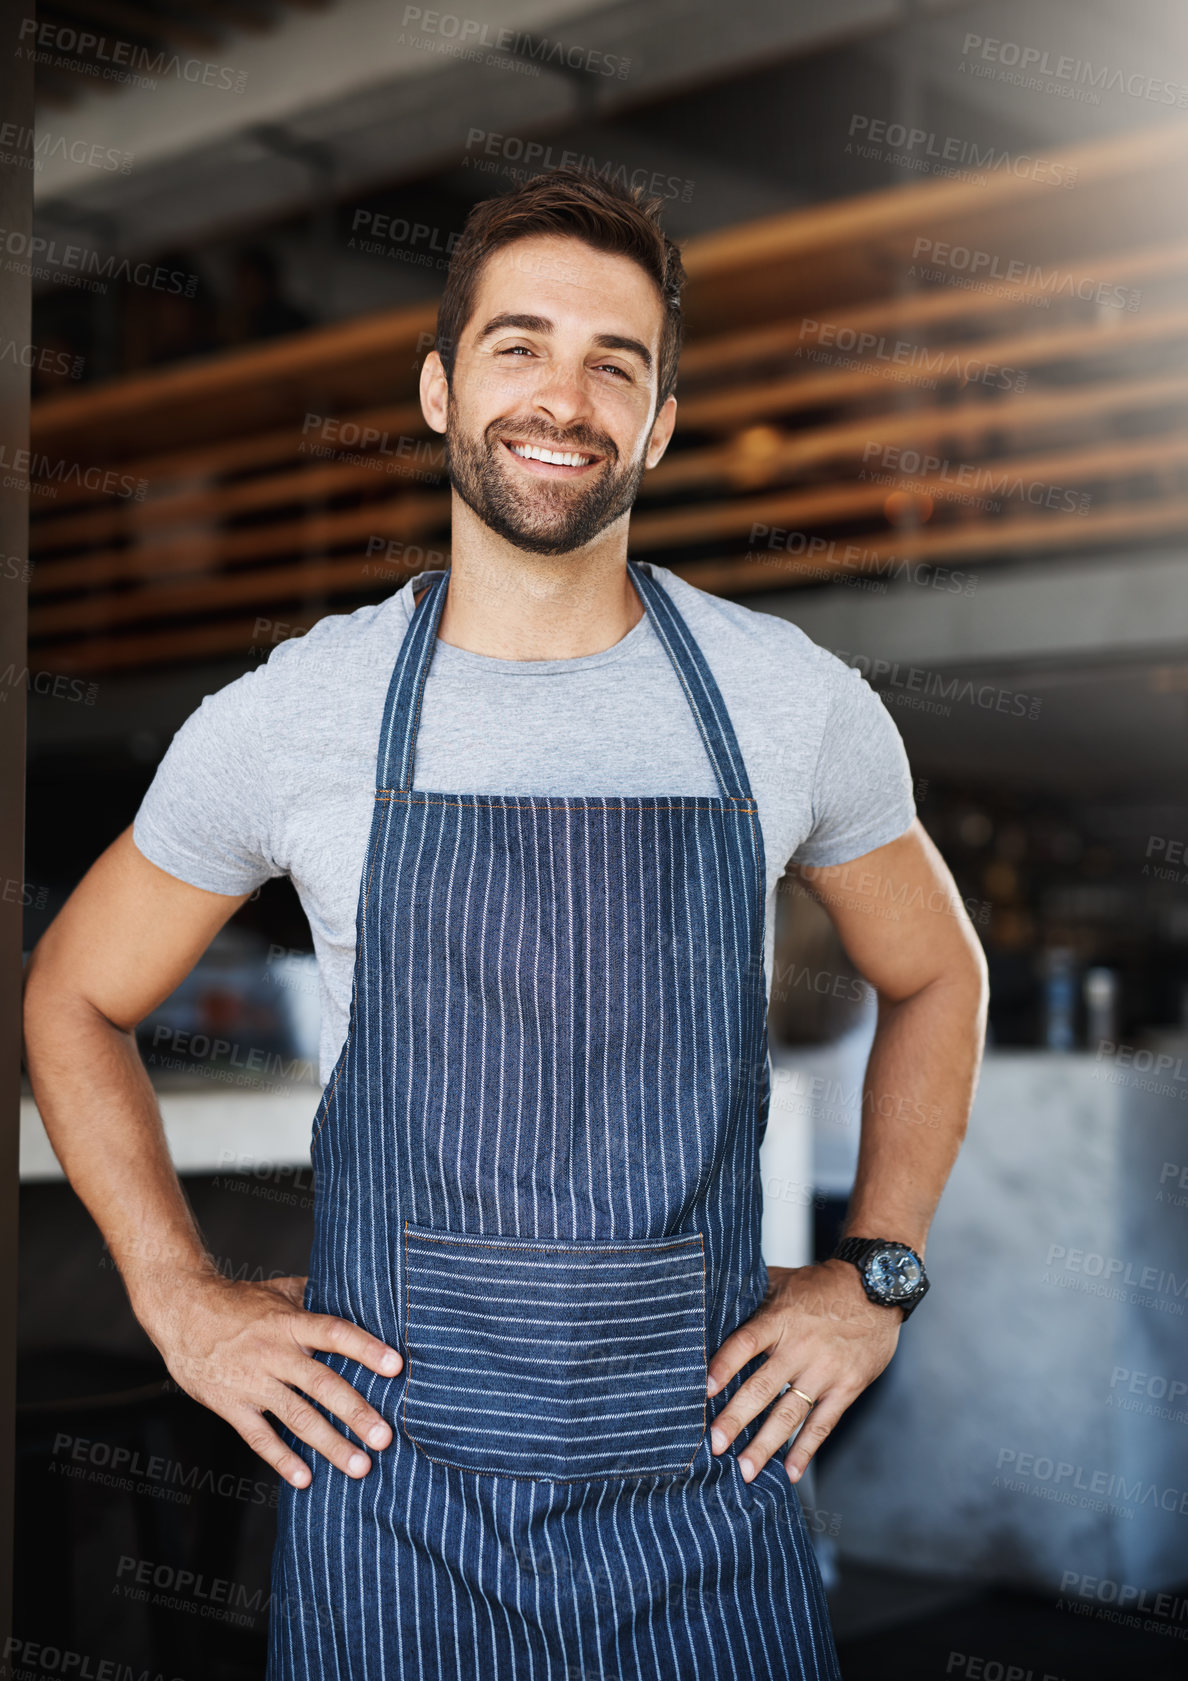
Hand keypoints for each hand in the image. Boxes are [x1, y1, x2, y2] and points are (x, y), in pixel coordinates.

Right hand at [141, 1271, 402, 1487]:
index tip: (396, 1366)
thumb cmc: (236, 1301)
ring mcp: (252, 1382)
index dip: (365, 1349)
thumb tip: (359, 1292)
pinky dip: (281, 1459)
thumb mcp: (278, 1290)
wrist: (180, 1312)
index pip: (334, 1333)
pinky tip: (305, 1479)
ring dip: (330, 1444)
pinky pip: (259, 1437)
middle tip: (385, 1438)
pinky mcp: (230, 1405)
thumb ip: (316, 1296)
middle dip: (356, 1413)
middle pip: (322, 1384)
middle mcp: (274, 1352)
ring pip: (296, 1417)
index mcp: (290, 1322)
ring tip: (360, 1466)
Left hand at [705, 1258, 900, 1485]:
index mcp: (779, 1319)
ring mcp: (824, 1371)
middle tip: (714, 1445)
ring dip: (765, 1445)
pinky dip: (806, 1449)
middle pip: (762, 1387)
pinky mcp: (847, 1387)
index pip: (745, 1344)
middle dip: (736, 1419)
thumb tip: (710, 1301)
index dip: (723, 1366)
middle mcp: (800, 1347)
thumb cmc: (822, 1287)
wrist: (876, 1288)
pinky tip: (790, 1471)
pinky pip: (823, 1424)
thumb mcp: (783, 1281)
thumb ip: (751, 1295)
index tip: (704, 1391)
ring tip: (745, 1470)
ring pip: (789, 1413)